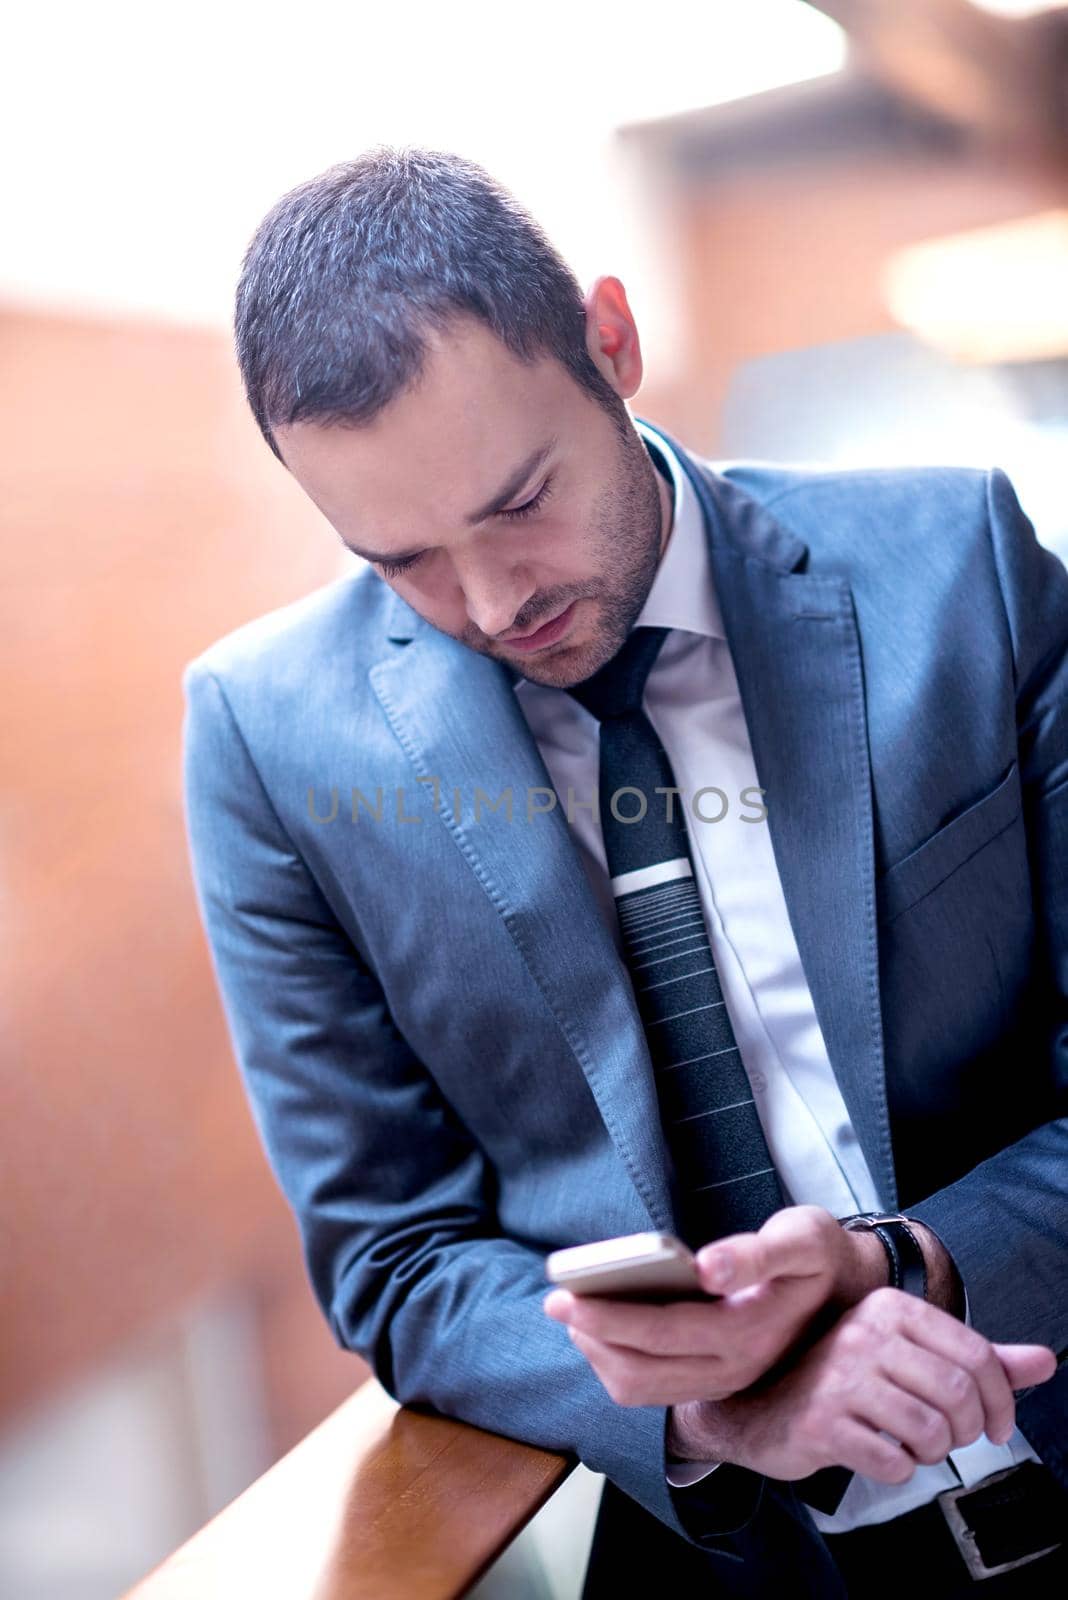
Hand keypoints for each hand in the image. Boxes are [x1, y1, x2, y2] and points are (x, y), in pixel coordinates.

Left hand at [543, 1205, 885, 1405]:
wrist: (849, 1289)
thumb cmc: (816, 1254)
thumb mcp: (798, 1239)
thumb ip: (754, 1253)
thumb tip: (705, 1265)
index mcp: (748, 1331)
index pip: (662, 1332)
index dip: (609, 1317)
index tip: (567, 1296)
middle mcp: (733, 1368)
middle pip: (641, 1371)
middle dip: (591, 1337)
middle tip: (556, 1301)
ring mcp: (724, 1381)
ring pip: (643, 1389)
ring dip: (600, 1356)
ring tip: (575, 1315)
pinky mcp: (715, 1381)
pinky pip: (654, 1388)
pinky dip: (618, 1364)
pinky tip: (604, 1331)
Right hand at [667, 1287, 1056, 1484]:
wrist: (758, 1406)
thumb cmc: (840, 1380)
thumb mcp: (909, 1356)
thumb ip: (978, 1360)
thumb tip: (1046, 1361)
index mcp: (890, 1308)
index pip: (977, 1353)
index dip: (1002, 1399)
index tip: (997, 1424)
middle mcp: (864, 1333)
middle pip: (959, 1394)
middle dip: (966, 1430)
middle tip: (948, 1437)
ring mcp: (841, 1377)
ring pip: (931, 1431)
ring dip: (931, 1452)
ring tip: (909, 1443)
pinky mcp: (823, 1423)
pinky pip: (894, 1462)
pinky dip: (897, 1470)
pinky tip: (878, 1453)